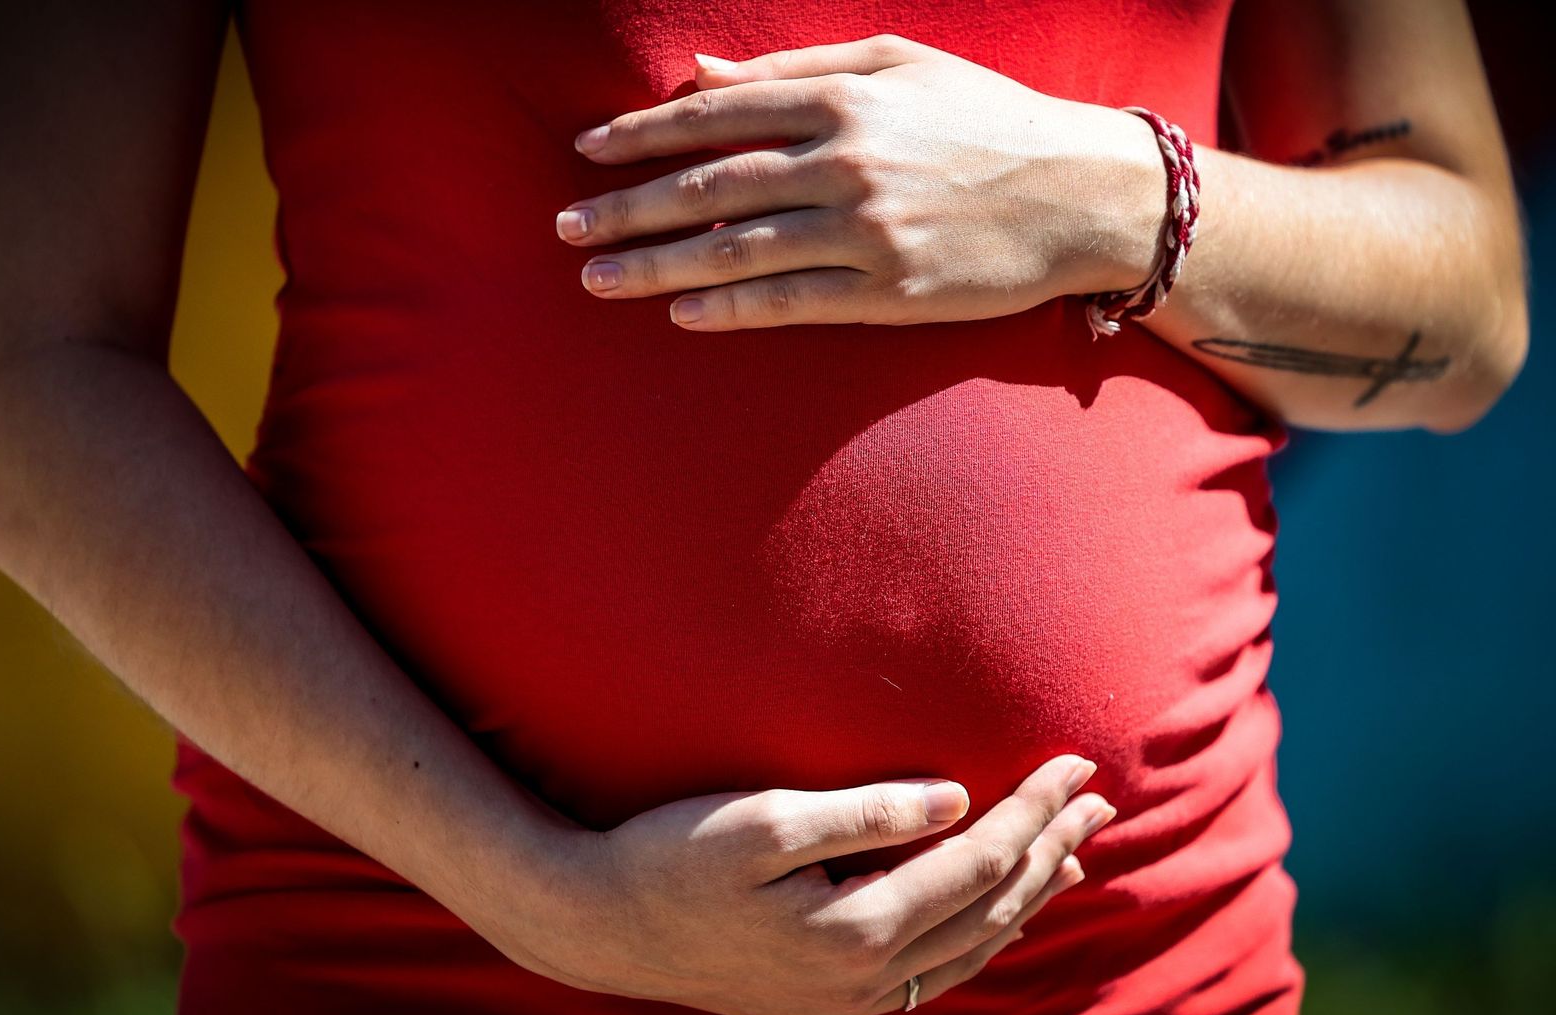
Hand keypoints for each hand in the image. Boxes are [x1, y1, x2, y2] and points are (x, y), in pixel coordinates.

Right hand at [503, 754, 1113, 1014]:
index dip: (1033, 809)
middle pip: (988, 910)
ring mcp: (845, 1002)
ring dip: (1024, 899)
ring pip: (968, 950)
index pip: (977, 861)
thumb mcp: (762, 821)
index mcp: (855, 931)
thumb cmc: (669, 857)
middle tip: (1101, 803)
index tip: (1075, 764)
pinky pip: (931, 974)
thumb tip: (955, 798)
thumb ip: (865, 813)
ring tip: (1071, 859)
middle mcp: (864, 980)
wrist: (596, 928)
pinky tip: (990, 913)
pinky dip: (976, 936)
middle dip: (1049, 851)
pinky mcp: (824, 1003)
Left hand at [554, 34, 1164, 331]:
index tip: (586, 153)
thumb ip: (797, 69)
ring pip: (736, 249)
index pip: (715, 115)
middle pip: (708, 186)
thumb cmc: (989, 119)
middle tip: (564, 227)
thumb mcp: (900, 65)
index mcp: (844, 98)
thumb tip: (700, 76)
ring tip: (596, 278)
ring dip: (657, 266)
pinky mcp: (890, 292)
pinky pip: (791, 302)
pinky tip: (682, 314)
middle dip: (627, 207)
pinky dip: (730, 309)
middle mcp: (846, 163)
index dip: (642, 135)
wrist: (1085, 194)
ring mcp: (867, 232)